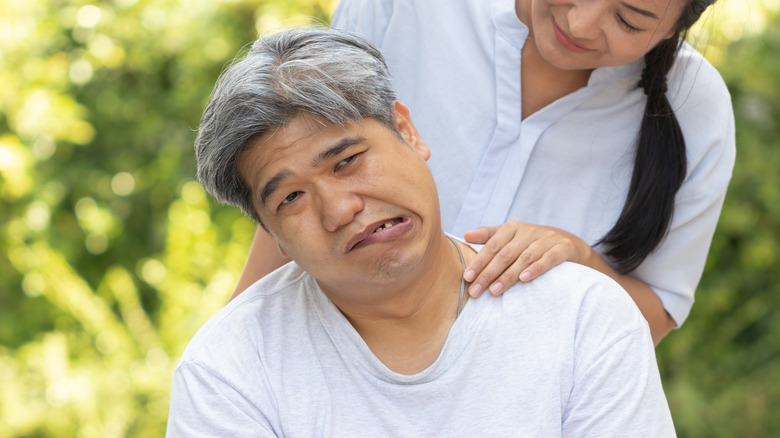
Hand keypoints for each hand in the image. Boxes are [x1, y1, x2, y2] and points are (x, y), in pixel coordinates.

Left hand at [462, 222, 589, 296]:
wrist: (569, 244)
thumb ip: (489, 236)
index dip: (479, 262)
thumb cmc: (532, 242)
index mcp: (513, 228)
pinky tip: (524, 279)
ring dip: (508, 276)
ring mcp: (547, 239)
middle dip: (488, 273)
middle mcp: (529, 232)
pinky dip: (536, 269)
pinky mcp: (563, 248)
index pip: (492, 246)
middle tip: (475, 291)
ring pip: (524, 258)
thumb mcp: (511, 236)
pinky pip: (548, 259)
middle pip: (505, 254)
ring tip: (494, 291)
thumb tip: (465, 235)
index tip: (466, 277)